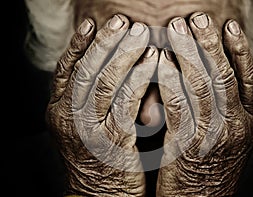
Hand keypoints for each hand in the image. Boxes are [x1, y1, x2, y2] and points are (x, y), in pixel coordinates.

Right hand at [46, 14, 157, 195]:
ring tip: (142, 35)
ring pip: (105, 83)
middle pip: (86, 71)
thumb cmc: (99, 157)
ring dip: (124, 55)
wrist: (101, 196)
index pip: (67, 70)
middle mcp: (68, 118)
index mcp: (60, 112)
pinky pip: (126, 104)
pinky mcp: (112, 144)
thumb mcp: (86, 125)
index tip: (94, 23)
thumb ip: (90, 99)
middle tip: (123, 21)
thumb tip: (109, 64)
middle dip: (105, 43)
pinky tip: (153, 62)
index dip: (80, 44)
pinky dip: (140, 79)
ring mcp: (88, 132)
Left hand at [156, 12, 252, 195]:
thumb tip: (211, 75)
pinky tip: (160, 62)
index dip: (239, 49)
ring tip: (177, 29)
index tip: (228, 25)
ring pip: (202, 86)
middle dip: (210, 43)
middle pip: (224, 75)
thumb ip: (225, 109)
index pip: (249, 78)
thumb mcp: (228, 138)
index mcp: (249, 122)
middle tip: (197, 17)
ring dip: (189, 54)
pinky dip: (170, 80)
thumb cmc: (211, 168)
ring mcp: (214, 136)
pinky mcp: (187, 146)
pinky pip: (179, 106)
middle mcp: (237, 125)